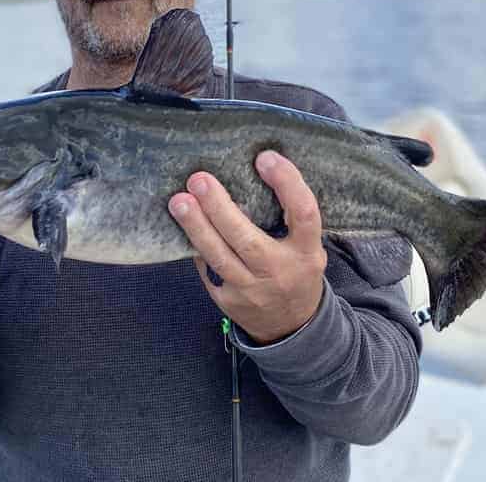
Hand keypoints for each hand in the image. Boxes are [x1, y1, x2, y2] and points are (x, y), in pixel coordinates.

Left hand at [168, 151, 326, 344]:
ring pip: (218, 256)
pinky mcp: (228, 301)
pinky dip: (195, 245)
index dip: (287, 183)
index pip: (303, 213)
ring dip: (195, 226)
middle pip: (246, 238)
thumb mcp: (306, 247)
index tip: (265, 157)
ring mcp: (251, 290)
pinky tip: (183, 226)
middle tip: (199, 179)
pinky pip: (207, 268)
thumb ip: (288, 219)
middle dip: (219, 207)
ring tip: (178, 202)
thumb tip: (251, 170)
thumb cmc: (295, 270)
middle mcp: (279, 271)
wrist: (291, 328)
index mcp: (307, 251)